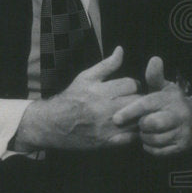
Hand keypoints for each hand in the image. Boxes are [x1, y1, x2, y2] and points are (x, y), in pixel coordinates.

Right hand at [13, 46, 141, 151]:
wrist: (51, 124)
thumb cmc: (71, 98)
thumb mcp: (86, 77)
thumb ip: (107, 65)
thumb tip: (121, 50)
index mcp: (100, 91)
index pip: (132, 84)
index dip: (135, 86)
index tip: (132, 89)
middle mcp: (104, 109)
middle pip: (137, 102)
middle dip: (140, 100)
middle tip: (137, 102)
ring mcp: (106, 127)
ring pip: (137, 120)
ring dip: (140, 116)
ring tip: (136, 114)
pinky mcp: (106, 143)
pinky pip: (130, 138)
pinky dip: (135, 133)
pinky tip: (131, 128)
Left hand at [111, 56, 191, 156]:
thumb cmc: (173, 102)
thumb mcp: (165, 88)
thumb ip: (155, 76)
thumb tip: (154, 59)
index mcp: (170, 99)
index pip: (148, 104)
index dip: (131, 111)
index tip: (116, 119)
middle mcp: (178, 115)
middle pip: (152, 124)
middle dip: (141, 125)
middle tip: (140, 123)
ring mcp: (181, 131)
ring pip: (154, 139)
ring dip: (145, 137)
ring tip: (145, 131)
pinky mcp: (181, 146)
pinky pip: (159, 151)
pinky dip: (151, 147)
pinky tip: (151, 140)